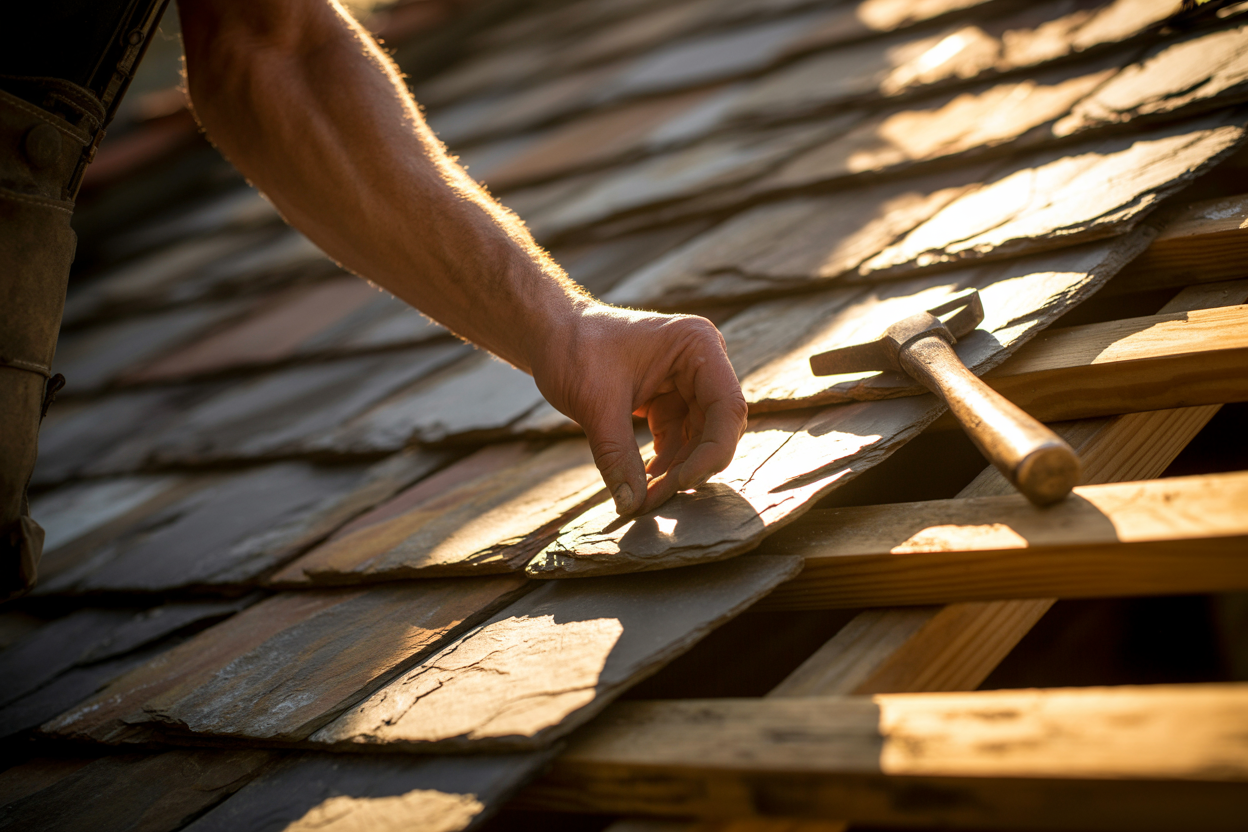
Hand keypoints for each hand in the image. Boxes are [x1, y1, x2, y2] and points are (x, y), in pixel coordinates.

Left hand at [531, 301, 747, 515]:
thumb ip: (617, 456)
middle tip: (653, 501)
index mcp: (697, 345)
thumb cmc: (572, 350)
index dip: (713, 451)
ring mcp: (688, 383)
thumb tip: (632, 505)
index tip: (681, 483)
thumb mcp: (595, 405)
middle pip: (717, 428)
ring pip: (698, 441)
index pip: (727, 407)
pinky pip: (678, 441)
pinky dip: (664, 465)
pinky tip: (643, 488)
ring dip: (675, 472)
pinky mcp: (670, 401)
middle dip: (689, 468)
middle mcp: (702, 362)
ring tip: (643, 500)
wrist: (548, 335)